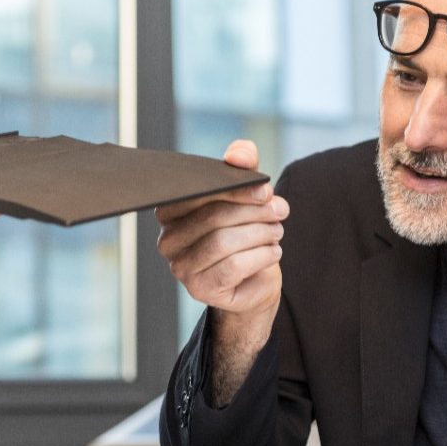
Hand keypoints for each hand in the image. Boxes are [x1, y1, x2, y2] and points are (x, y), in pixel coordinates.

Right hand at [157, 140, 287, 404]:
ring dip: (260, 233)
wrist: (254, 279)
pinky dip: (260, 255)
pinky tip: (273, 251)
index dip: (236, 189)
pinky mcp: (200, 289)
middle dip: (254, 211)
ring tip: (277, 231)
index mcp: (170, 211)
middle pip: (213, 217)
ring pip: (223, 242)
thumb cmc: (244, 230)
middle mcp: (167, 240)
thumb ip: (241, 166)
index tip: (266, 190)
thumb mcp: (245, 192)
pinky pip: (233, 267)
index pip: (198, 193)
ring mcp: (180, 267)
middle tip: (280, 210)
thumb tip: (240, 156)